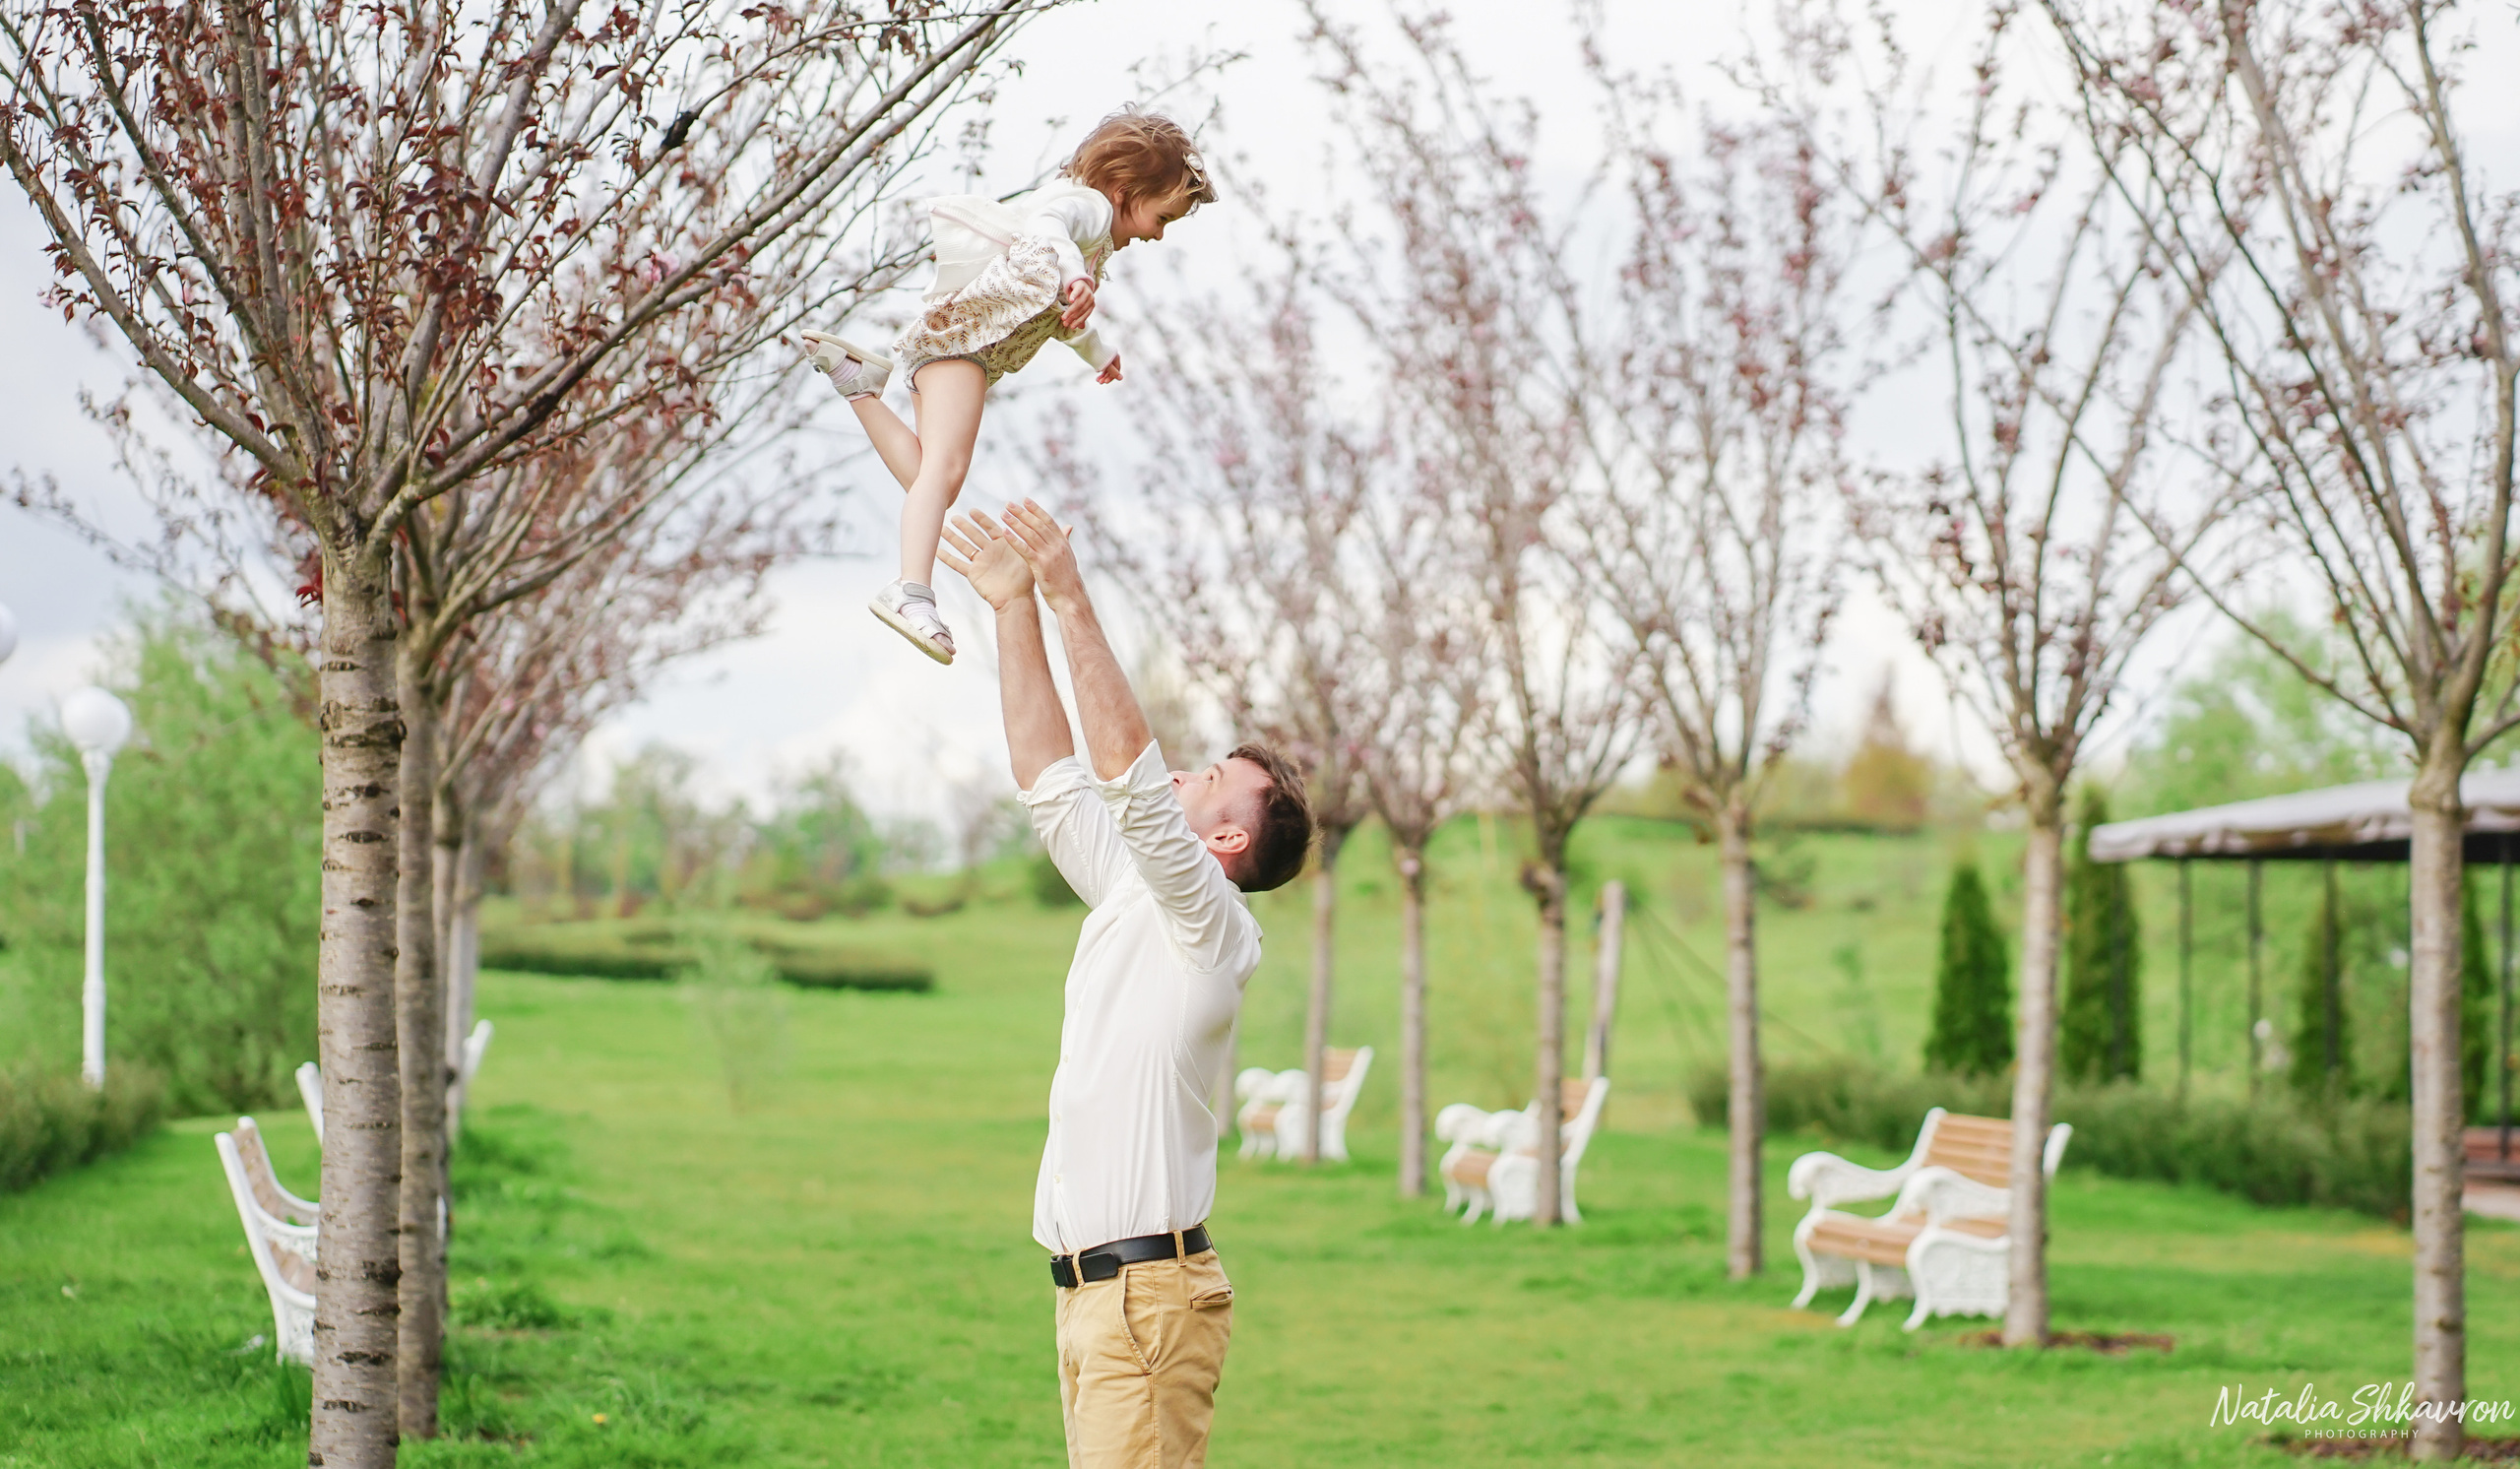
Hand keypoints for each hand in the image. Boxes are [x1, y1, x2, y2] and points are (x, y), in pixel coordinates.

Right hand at [939, 509, 1033, 612]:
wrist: (1017, 598)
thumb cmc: (1025, 579)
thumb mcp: (1026, 554)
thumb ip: (1021, 539)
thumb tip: (1022, 521)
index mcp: (1003, 545)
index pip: (990, 527)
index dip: (981, 519)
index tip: (972, 510)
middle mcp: (990, 552)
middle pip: (974, 534)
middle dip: (964, 525)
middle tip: (954, 517)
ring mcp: (981, 563)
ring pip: (963, 546)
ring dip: (953, 538)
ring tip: (942, 528)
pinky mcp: (973, 574)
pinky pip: (958, 564)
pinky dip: (947, 558)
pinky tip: (937, 551)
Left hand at [1000, 499, 1088, 613]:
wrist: (1071, 599)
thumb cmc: (1068, 580)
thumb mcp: (1069, 558)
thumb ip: (1065, 541)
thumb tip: (1068, 527)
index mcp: (1063, 543)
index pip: (1048, 521)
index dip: (1036, 510)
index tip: (1025, 500)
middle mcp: (1057, 546)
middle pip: (1037, 524)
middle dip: (1023, 512)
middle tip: (1009, 504)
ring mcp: (1049, 555)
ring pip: (1030, 534)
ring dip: (1016, 522)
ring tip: (1003, 514)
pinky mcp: (1040, 566)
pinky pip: (1025, 550)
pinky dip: (1014, 540)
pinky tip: (1004, 533)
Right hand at [1060, 278, 1096, 330]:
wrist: (1078, 281)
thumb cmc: (1079, 295)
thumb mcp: (1079, 306)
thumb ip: (1080, 315)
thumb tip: (1081, 327)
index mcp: (1091, 305)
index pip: (1085, 315)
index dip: (1078, 321)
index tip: (1071, 327)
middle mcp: (1091, 299)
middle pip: (1081, 310)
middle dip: (1072, 317)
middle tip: (1065, 322)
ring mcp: (1087, 292)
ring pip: (1079, 303)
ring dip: (1070, 311)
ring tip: (1064, 316)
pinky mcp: (1081, 286)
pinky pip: (1078, 292)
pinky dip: (1074, 296)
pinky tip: (1070, 300)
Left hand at [1097, 354, 1122, 384]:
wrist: (1087, 345)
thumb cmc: (1098, 354)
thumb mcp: (1106, 365)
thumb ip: (1114, 372)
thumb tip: (1121, 378)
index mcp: (1116, 357)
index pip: (1117, 370)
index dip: (1112, 377)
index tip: (1106, 382)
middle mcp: (1112, 358)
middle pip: (1112, 370)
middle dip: (1106, 377)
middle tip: (1100, 383)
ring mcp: (1106, 358)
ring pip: (1106, 369)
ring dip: (1103, 376)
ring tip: (1098, 381)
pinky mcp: (1101, 359)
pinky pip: (1102, 367)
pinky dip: (1100, 372)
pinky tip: (1097, 376)